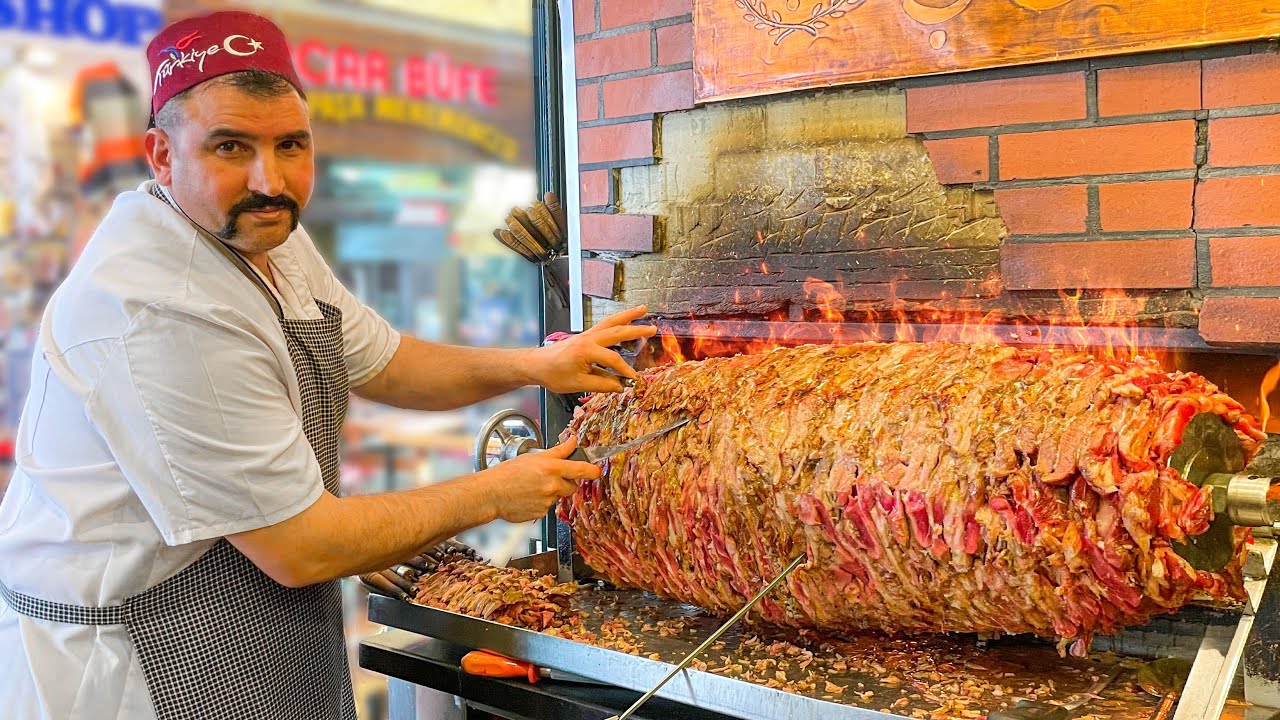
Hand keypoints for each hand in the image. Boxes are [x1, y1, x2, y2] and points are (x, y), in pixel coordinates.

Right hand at [478, 436, 600, 522]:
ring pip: (558, 496)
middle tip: (548, 477)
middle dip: (564, 482)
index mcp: (551, 468)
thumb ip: (558, 451)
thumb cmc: (508, 474)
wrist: (491, 494)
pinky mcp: (542, 513)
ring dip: (550, 492)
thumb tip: (572, 441)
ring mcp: (547, 501)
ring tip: (532, 487)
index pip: (580, 469)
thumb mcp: (534, 457)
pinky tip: (528, 497)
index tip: (597, 471)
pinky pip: (547, 507)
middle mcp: (552, 485)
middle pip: (571, 486)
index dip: (592, 470)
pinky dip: (541, 503)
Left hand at [531, 306, 656, 393]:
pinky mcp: (585, 336)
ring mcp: (587, 335)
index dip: (625, 370)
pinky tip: (625, 321)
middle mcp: (588, 338)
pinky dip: (617, 321)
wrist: (537, 365)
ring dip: (628, 316)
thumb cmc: (553, 374)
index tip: (634, 379)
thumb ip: (602, 385)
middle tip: (653, 329)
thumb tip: (620, 386)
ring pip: (611, 322)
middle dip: (636, 330)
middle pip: (616, 331)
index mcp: (586, 350)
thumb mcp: (578, 384)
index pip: (613, 359)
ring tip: (643, 309)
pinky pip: (604, 325)